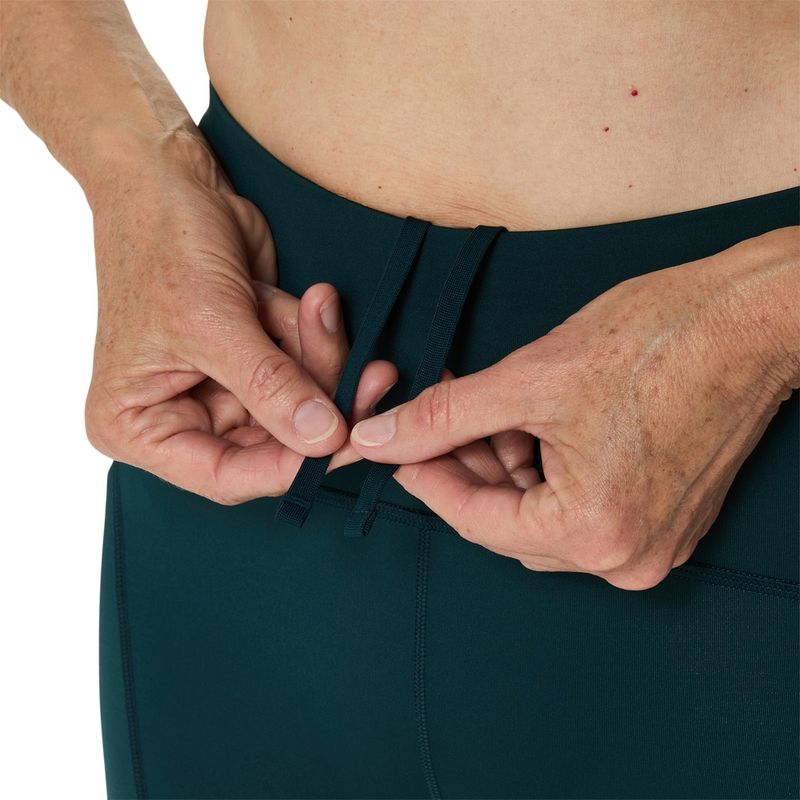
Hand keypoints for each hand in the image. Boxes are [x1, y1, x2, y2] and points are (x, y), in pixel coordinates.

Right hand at [85, 129, 395, 503]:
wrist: (170, 177)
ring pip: (300, 404)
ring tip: (320, 308)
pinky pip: (306, 367)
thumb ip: (270, 386)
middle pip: (274, 442)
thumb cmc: (160, 242)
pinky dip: (316, 336)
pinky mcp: (256, 357)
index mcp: (140, 425)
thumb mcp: (212, 321)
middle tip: (374, 377)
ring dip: (322, 358)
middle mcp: (180, 416)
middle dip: (325, 403)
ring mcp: (223, 387)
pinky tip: (315, 301)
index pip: (226, 476)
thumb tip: (324, 440)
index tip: (342, 444)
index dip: (288, 466)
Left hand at [349, 227, 799, 589]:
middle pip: (507, 523)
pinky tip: (527, 424)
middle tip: (435, 414)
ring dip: (503, 466)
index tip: (392, 446)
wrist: (751, 319)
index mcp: (593, 532)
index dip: (425, 477)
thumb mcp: (530, 378)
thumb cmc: (658, 339)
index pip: (475, 522)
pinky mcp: (664, 517)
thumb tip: (377, 439)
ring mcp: (651, 542)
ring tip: (483, 408)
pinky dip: (543, 471)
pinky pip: (578, 507)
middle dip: (465, 466)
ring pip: (540, 515)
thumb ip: (444, 417)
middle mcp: (626, 557)